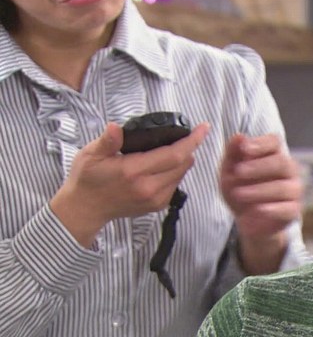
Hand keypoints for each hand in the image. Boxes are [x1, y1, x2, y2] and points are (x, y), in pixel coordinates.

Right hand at [50, 122, 209, 247]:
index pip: (173, 154)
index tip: (203, 127)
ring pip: (181, 174)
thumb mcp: (90, 155)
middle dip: (188, 147)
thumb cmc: (87, 179)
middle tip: (186, 134)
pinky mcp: (157, 206)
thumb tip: (115, 127)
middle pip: (183, 164)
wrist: (85, 210)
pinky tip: (165, 164)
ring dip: (183, 159)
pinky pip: (175, 184)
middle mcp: (148, 187)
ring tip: (174, 147)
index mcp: (133, 172)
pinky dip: (176, 172)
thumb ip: (107, 141)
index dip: (191, 140)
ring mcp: (155, 199)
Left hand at [220, 134, 303, 272]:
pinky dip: (272, 209)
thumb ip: (233, 153)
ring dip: (258, 190)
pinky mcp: (294, 211)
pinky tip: (257, 209)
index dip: (261, 144)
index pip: (274, 142)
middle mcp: (289, 170)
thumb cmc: (240, 189)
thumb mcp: (229, 172)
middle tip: (238, 171)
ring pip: (282, 187)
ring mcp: (294, 190)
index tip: (244, 148)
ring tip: (238, 194)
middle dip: (258, 167)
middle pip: (281, 162)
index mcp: (274, 155)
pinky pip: (287, 208)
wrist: (247, 220)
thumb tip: (239, 136)